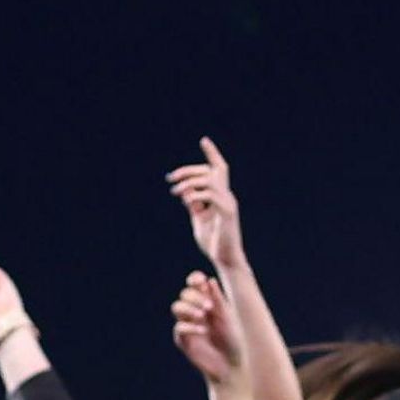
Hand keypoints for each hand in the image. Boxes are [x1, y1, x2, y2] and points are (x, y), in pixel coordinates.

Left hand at [167, 138, 243, 268]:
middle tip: (171, 178)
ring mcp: (228, 204)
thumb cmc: (213, 241)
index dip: (212, 154)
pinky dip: (197, 195)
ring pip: (210, 180)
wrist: (225, 259)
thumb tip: (186, 192)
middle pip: (212, 171)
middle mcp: (226, 196)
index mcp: (220, 196)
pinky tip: (187, 202)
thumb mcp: (199, 219)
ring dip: (189, 183)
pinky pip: (211, 196)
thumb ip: (194, 204)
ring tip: (176, 192)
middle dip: (189, 170)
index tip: (204, 140)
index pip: (219, 170)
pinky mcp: (227, 214)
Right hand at [171, 272, 242, 383]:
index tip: (200, 281)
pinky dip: (190, 326)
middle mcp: (197, 311)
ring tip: (202, 316)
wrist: (235, 366)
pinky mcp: (184, 340)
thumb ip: (218, 300)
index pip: (195, 283)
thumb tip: (209, 280)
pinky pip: (179, 327)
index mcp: (209, 300)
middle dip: (194, 297)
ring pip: (177, 307)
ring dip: (188, 308)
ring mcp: (189, 324)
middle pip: (185, 294)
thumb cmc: (237, 340)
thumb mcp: (230, 316)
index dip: (194, 279)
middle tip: (208, 307)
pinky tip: (202, 330)